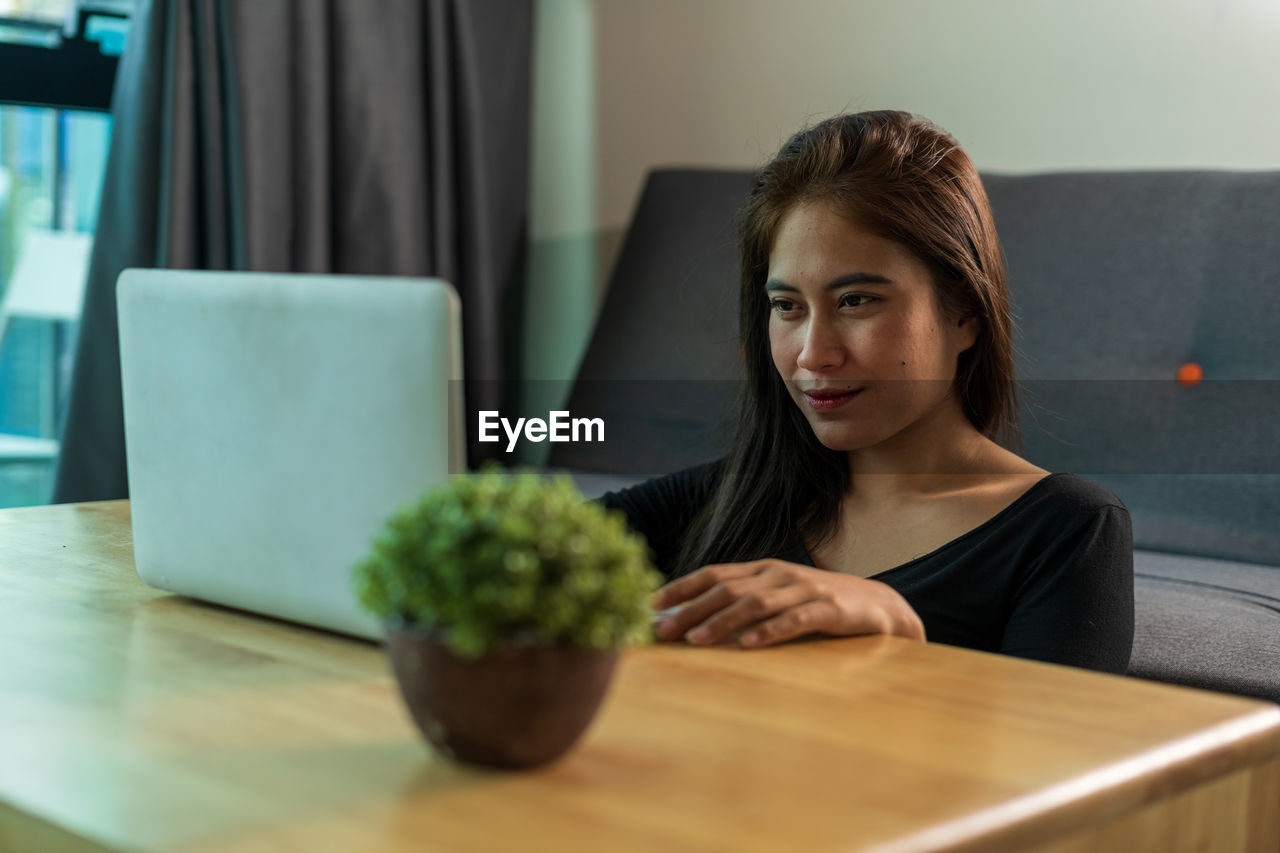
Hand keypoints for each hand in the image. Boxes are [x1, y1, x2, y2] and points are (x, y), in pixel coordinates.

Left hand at [651, 560, 925, 647]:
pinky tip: (747, 645)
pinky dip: (769, 632)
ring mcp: (805, 590)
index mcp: (763, 569)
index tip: (652, 605)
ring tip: (696, 640)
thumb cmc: (817, 604)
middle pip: (728, 589)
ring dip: (722, 622)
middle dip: (692, 610)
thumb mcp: (778, 596)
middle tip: (663, 631)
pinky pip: (794, 621)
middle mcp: (779, 575)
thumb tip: (693, 622)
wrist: (879, 604)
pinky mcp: (829, 610)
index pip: (714, 574)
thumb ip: (743, 603)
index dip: (682, 587)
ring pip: (755, 604)